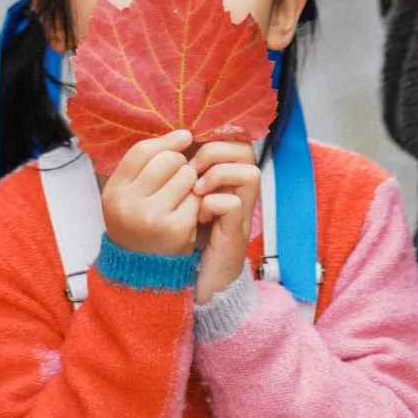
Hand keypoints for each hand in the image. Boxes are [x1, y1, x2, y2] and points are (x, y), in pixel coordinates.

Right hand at [100, 129, 198, 258]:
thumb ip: (146, 164)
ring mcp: (154, 218)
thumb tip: (185, 135)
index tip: (185, 138)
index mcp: (114, 192)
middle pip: (167, 160)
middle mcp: (130, 204)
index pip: (142, 151)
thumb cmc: (138, 222)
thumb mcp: (128, 193)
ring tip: (182, 195)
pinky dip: (197, 202)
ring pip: (186, 176)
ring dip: (190, 182)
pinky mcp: (177, 230)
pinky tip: (188, 212)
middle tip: (178, 177)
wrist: (142, 270)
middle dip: (180, 163)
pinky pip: (196, 198)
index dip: (166, 141)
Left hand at [191, 141, 260, 302]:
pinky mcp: (235, 232)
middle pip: (245, 150)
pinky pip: (233, 203)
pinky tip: (198, 214)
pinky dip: (214, 203)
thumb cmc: (184, 238)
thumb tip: (167, 144)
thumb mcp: (180, 201)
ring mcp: (240, 211)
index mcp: (226, 179)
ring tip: (195, 190)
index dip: (212, 137)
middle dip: (214, 152)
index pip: (234, 140)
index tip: (184, 149)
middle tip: (191, 169)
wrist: (195, 280)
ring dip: (218, 174)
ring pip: (250, 171)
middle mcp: (238, 192)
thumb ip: (180, 175)